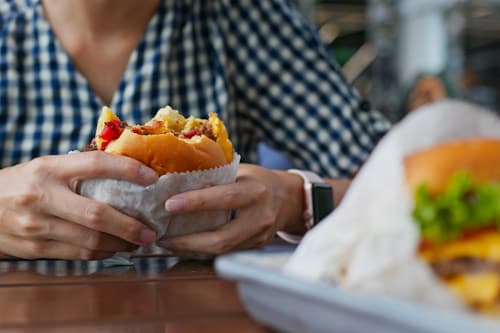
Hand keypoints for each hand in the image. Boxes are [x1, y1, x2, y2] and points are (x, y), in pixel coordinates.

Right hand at [0, 151, 157, 259]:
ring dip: (120, 244)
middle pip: (97, 214)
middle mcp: (42, 196)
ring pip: (90, 241)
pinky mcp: (35, 249)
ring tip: (137, 242)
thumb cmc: (22, 184)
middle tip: (151, 231)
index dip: (128, 170)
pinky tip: (114, 249)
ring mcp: (37, 226)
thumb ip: (79, 169)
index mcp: (49, 169)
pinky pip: (78, 254)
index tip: (152, 178)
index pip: (95, 164)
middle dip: (130, 226)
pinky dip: (101, 253)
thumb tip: (126, 170)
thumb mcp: (46, 167)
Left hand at [158, 164, 304, 256]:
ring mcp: (258, 237)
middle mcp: (258, 217)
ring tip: (167, 244)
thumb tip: (177, 180)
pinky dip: (202, 252)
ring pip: (221, 251)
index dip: (195, 202)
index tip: (169, 204)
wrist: (289, 200)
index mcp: (254, 191)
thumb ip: (216, 177)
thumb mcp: (241, 171)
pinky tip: (185, 247)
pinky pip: (225, 253)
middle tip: (162, 237)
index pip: (223, 197)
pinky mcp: (254, 248)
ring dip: (191, 250)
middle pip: (221, 238)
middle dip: (187, 241)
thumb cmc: (258, 180)